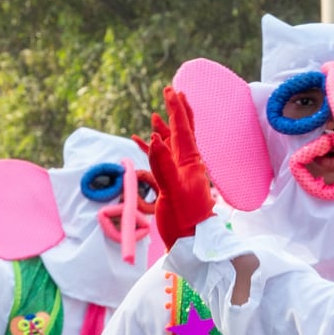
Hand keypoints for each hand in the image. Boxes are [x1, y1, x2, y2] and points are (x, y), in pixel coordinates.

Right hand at [141, 86, 216, 249]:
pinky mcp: (171, 186)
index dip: (177, 108)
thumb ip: (163, 165)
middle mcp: (187, 165)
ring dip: (163, 130)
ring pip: (170, 146)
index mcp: (190, 163)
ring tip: (156, 115)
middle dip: (176, 112)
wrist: (192, 245)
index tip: (172, 89)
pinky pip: (159, 162)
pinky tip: (141, 144)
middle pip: (182, 132)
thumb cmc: (185, 221)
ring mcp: (179, 175)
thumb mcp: (173, 192)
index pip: (183, 129)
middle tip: (172, 92)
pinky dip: (150, 151)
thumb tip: (155, 137)